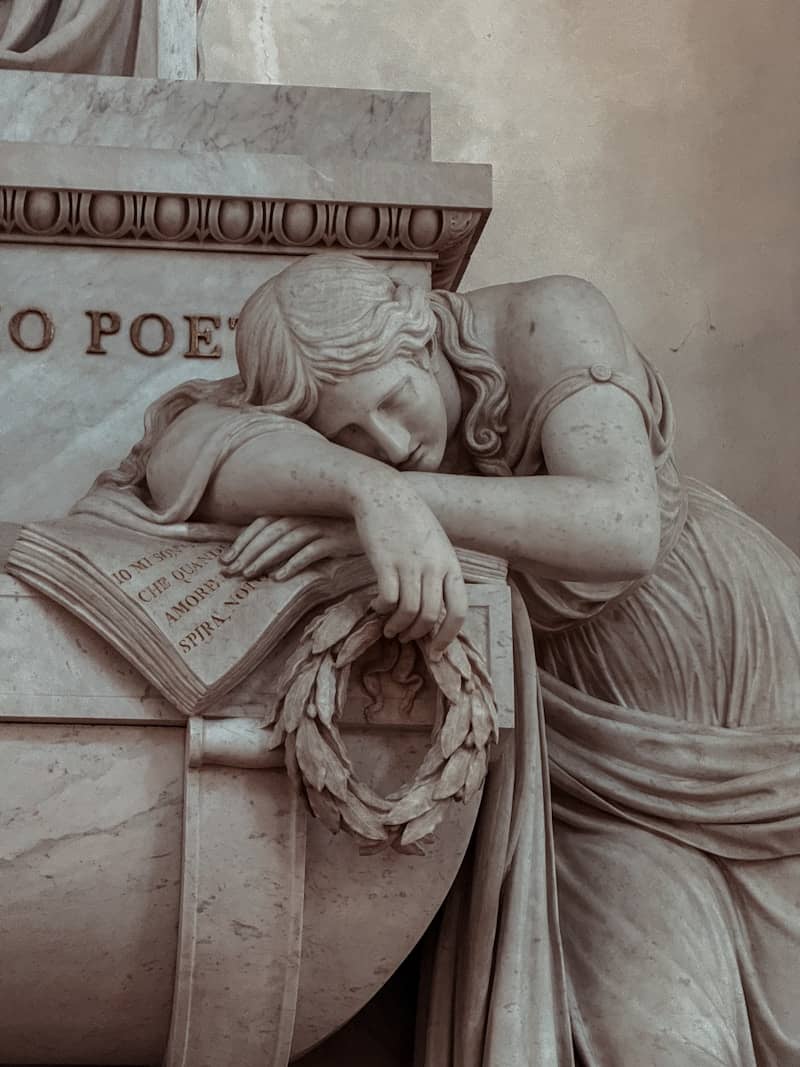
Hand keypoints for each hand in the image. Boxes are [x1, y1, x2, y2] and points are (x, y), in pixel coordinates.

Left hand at [220, 516, 361, 579]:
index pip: (263, 523)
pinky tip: (278, 578)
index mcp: (300, 510)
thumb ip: (299, 538)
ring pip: (285, 540)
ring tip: (248, 575)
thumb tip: (272, 557)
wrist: (386, 519)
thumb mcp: (320, 530)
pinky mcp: (337, 538)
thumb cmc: (349, 528)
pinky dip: (293, 563)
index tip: (226, 560)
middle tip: (229, 572)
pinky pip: (310, 550)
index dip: (242, 541)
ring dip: (264, 558)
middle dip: (246, 552)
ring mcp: (322, 525)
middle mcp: (307, 515)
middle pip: (269, 532)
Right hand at [351, 478, 466, 655]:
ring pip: (409, 612)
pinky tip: (377, 606)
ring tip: (389, 628)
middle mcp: (433, 566)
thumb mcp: (435, 544)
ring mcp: (410, 563)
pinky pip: (388, 598)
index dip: (448, 636)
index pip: (459, 610)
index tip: (436, 651)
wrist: (383, 493)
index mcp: (450, 564)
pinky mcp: (385, 561)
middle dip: (417, 634)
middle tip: (405, 637)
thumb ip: (439, 571)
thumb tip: (436, 607)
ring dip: (397, 626)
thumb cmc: (410, 520)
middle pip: (431, 616)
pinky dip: (383, 609)